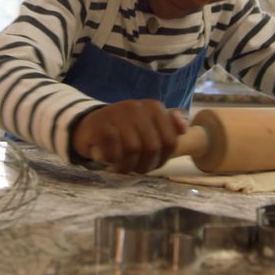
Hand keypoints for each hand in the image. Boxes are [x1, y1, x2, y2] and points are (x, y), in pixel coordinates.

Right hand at [71, 99, 186, 173]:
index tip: (153, 162)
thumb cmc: (124, 129)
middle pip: (152, 147)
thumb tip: (185, 128)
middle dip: (145, 164)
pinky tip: (110, 162)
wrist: (90, 125)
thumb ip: (169, 125)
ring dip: (128, 165)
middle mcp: (137, 107)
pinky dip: (113, 161)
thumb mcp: (148, 125)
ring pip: (133, 149)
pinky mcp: (100, 124)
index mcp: (153, 107)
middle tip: (136, 168)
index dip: (163, 158)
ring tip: (122, 167)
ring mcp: (117, 114)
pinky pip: (114, 151)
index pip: (170, 140)